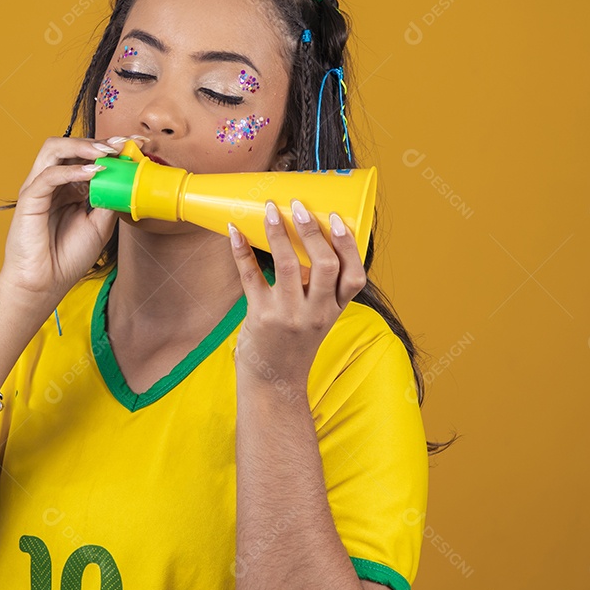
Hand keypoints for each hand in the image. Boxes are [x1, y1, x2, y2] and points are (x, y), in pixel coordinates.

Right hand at [0, 136, 126, 305]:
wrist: (45, 284)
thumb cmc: (68, 257)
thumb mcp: (101, 225)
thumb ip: (110, 199)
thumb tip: (127, 176)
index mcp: (70, 187)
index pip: (88, 156)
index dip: (112, 146)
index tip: (138, 142)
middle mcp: (54, 183)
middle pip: (71, 146)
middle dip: (100, 142)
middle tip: (123, 143)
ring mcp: (39, 188)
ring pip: (54, 149)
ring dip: (82, 147)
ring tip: (106, 153)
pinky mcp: (29, 199)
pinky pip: (49, 175)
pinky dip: (72, 170)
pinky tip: (92, 172)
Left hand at [228, 199, 367, 390]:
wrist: (274, 383)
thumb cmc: (294, 344)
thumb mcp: (318, 318)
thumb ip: (318, 288)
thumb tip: (305, 238)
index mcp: (334, 310)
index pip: (354, 275)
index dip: (348, 244)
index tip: (337, 218)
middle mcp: (315, 313)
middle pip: (324, 265)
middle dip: (313, 231)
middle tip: (300, 207)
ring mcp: (288, 315)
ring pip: (287, 265)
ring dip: (278, 232)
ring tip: (271, 210)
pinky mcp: (261, 316)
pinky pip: (251, 276)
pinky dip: (242, 251)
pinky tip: (235, 231)